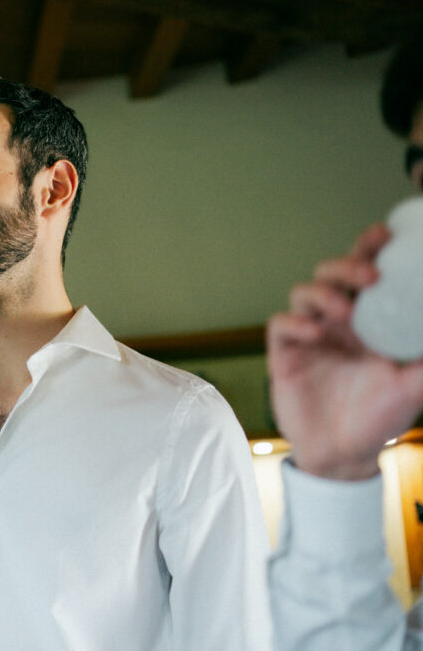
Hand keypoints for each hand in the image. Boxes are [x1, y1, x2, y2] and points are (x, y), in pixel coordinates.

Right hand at [267, 224, 422, 479]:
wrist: (343, 456)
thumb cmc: (379, 419)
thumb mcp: (415, 385)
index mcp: (367, 321)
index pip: (364, 273)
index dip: (369, 248)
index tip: (385, 234)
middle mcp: (336, 323)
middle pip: (330, 274)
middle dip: (347, 266)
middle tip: (369, 277)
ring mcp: (308, 337)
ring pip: (302, 293)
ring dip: (322, 294)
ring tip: (342, 312)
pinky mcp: (284, 355)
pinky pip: (280, 325)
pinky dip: (295, 323)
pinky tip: (315, 334)